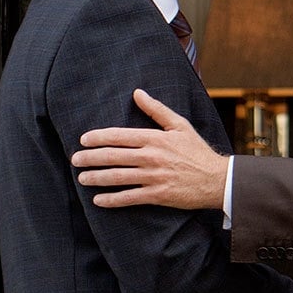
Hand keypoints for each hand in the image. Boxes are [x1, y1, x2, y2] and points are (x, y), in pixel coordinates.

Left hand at [72, 89, 228, 208]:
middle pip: (113, 156)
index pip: (119, 136)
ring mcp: (154, 177)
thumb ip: (156, 109)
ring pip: (118, 177)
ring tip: (82, 178)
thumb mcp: (180, 125)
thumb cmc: (197, 151)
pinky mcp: (158, 195)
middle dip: (90, 158)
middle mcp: (151, 157)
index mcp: (155, 138)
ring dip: (96, 178)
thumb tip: (137, 93)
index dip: (98, 137)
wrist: (218, 179)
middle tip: (75, 159)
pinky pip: (129, 198)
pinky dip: (112, 200)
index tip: (83, 140)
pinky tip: (98, 200)